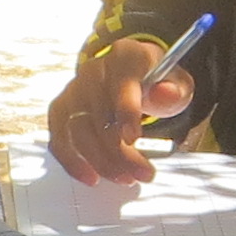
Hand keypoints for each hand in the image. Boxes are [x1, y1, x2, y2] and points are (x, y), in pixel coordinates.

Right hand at [45, 38, 194, 184]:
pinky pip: (59, 138)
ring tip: (125, 178)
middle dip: (121, 152)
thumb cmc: (154, 82)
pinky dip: (73, 162)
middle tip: (142, 174)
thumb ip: (176, 90)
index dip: (126, 111)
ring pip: (79, 130)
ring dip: (101, 161)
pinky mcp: (61, 109)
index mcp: (125, 57)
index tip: (134, 138)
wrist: (132, 76)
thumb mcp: (176, 82)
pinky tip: (91, 178)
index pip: (121, 84)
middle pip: (100, 115)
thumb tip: (166, 93)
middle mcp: (94, 71)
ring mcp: (74, 90)